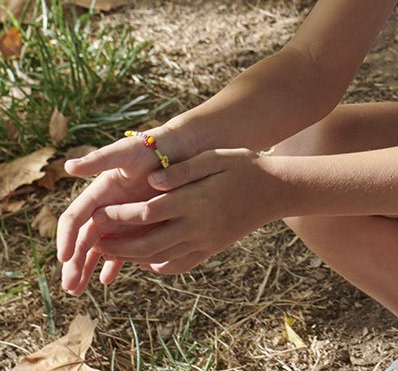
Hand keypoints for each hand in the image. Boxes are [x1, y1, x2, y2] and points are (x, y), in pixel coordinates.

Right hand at [57, 130, 188, 292]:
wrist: (183, 148)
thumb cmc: (155, 147)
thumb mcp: (128, 151)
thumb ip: (101, 159)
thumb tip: (68, 166)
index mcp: (98, 193)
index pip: (74, 219)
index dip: (65, 237)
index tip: (63, 257)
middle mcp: (106, 208)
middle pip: (83, 239)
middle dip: (73, 263)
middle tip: (69, 286)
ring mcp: (121, 219)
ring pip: (98, 248)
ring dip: (86, 269)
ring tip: (78, 290)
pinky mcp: (138, 226)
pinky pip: (121, 249)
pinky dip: (112, 264)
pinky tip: (107, 279)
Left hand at [67, 148, 275, 277]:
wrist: (278, 190)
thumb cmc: (245, 166)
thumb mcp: (215, 158)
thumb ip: (182, 169)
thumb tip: (150, 180)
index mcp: (195, 199)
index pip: (147, 213)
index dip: (119, 216)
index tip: (99, 214)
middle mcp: (197, 225)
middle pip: (147, 243)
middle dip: (117, 244)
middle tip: (95, 240)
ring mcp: (204, 241)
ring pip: (159, 257)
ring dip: (130, 257)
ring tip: (111, 251)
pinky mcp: (211, 249)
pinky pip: (178, 264)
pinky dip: (158, 266)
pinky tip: (145, 260)